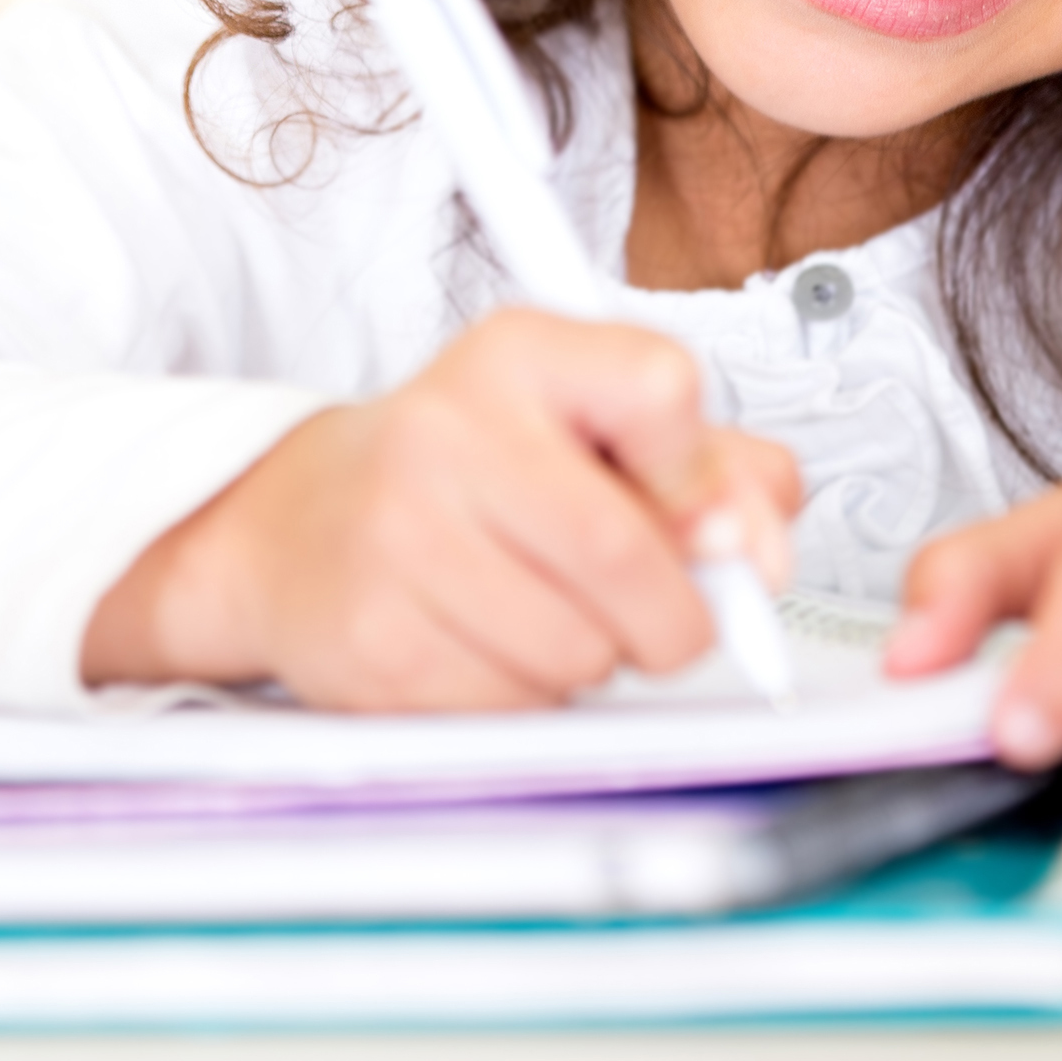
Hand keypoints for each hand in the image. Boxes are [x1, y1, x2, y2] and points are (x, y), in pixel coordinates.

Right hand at [80, 308, 804, 709]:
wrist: (298, 523)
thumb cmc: (472, 473)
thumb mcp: (592, 426)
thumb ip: (714, 469)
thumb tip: (762, 550)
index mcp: (517, 354)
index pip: (659, 385)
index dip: (707, 476)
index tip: (704, 519)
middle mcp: (446, 428)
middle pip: (629, 553)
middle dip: (675, 615)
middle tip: (655, 614)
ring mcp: (398, 535)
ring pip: (580, 650)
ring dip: (596, 660)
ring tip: (545, 615)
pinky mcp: (374, 640)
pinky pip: (515, 706)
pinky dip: (531, 698)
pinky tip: (489, 646)